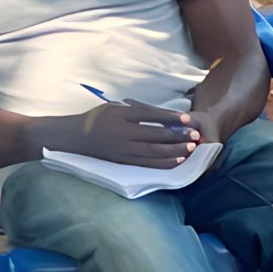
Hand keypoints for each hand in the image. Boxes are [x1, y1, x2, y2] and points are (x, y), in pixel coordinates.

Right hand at [74, 98, 203, 168]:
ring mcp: (124, 149)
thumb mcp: (115, 108)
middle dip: (178, 135)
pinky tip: (179, 160)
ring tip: (191, 148)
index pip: (149, 115)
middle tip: (195, 134)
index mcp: (120, 116)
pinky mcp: (125, 161)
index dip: (170, 116)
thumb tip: (165, 115)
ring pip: (154, 152)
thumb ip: (137, 111)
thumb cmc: (98, 118)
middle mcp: (123, 133)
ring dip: (175, 151)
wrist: (76, 136)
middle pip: (155, 135)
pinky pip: (148, 163)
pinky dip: (165, 163)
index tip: (187, 117)